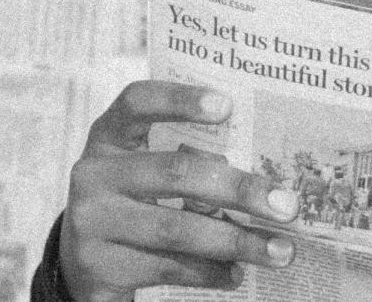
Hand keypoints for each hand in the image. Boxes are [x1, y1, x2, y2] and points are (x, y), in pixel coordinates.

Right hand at [60, 81, 300, 300]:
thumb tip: (270, 185)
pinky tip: (238, 271)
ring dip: (236, 240)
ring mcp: (91, 220)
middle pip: (175, 172)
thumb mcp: (150, 171)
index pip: (137, 102)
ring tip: (281, 251)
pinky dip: (210, 271)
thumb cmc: (137, 201)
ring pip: (175, 228)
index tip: (228, 106)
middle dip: (239, 189)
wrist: (83, 260)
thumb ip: (192, 162)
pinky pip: (167, 266)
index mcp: (109, 136)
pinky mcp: (97, 265)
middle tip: (287, 206)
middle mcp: (94, 173)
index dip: (179, 99)